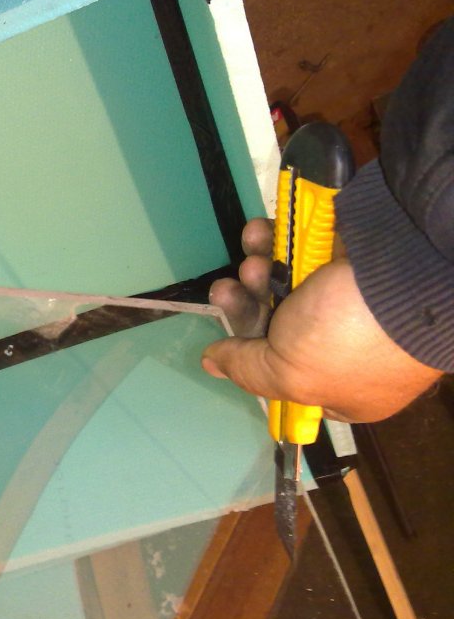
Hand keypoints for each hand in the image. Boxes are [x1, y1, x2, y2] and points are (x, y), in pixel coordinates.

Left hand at [203, 218, 441, 422]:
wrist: (405, 271)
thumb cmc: (347, 339)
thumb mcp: (292, 374)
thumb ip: (248, 369)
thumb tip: (212, 366)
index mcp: (345, 388)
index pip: (288, 379)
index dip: (254, 361)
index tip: (229, 346)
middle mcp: (348, 345)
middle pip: (278, 326)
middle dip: (247, 307)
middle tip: (226, 291)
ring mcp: (347, 298)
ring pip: (285, 285)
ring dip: (257, 271)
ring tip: (250, 261)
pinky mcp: (343, 255)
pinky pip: (298, 249)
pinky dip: (273, 241)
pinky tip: (258, 231)